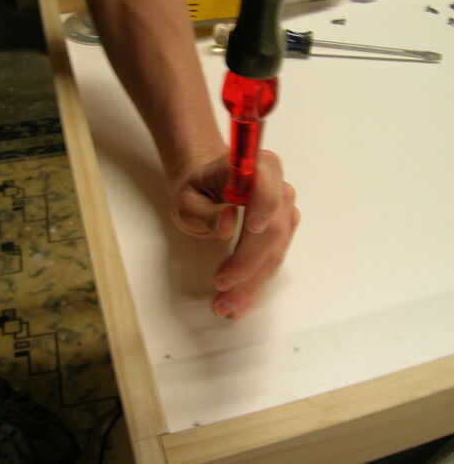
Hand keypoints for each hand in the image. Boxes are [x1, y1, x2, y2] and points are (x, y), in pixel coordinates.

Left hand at [170, 150, 299, 319]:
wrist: (208, 189)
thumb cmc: (197, 190)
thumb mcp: (187, 198)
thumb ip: (204, 210)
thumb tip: (228, 221)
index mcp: (256, 167)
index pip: (268, 183)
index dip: (265, 204)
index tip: (250, 227)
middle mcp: (278, 187)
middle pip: (273, 227)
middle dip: (249, 262)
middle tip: (222, 285)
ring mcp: (285, 211)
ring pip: (276, 250)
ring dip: (253, 282)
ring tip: (227, 305)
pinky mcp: (284, 233)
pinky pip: (273, 260)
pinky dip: (256, 283)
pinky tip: (239, 302)